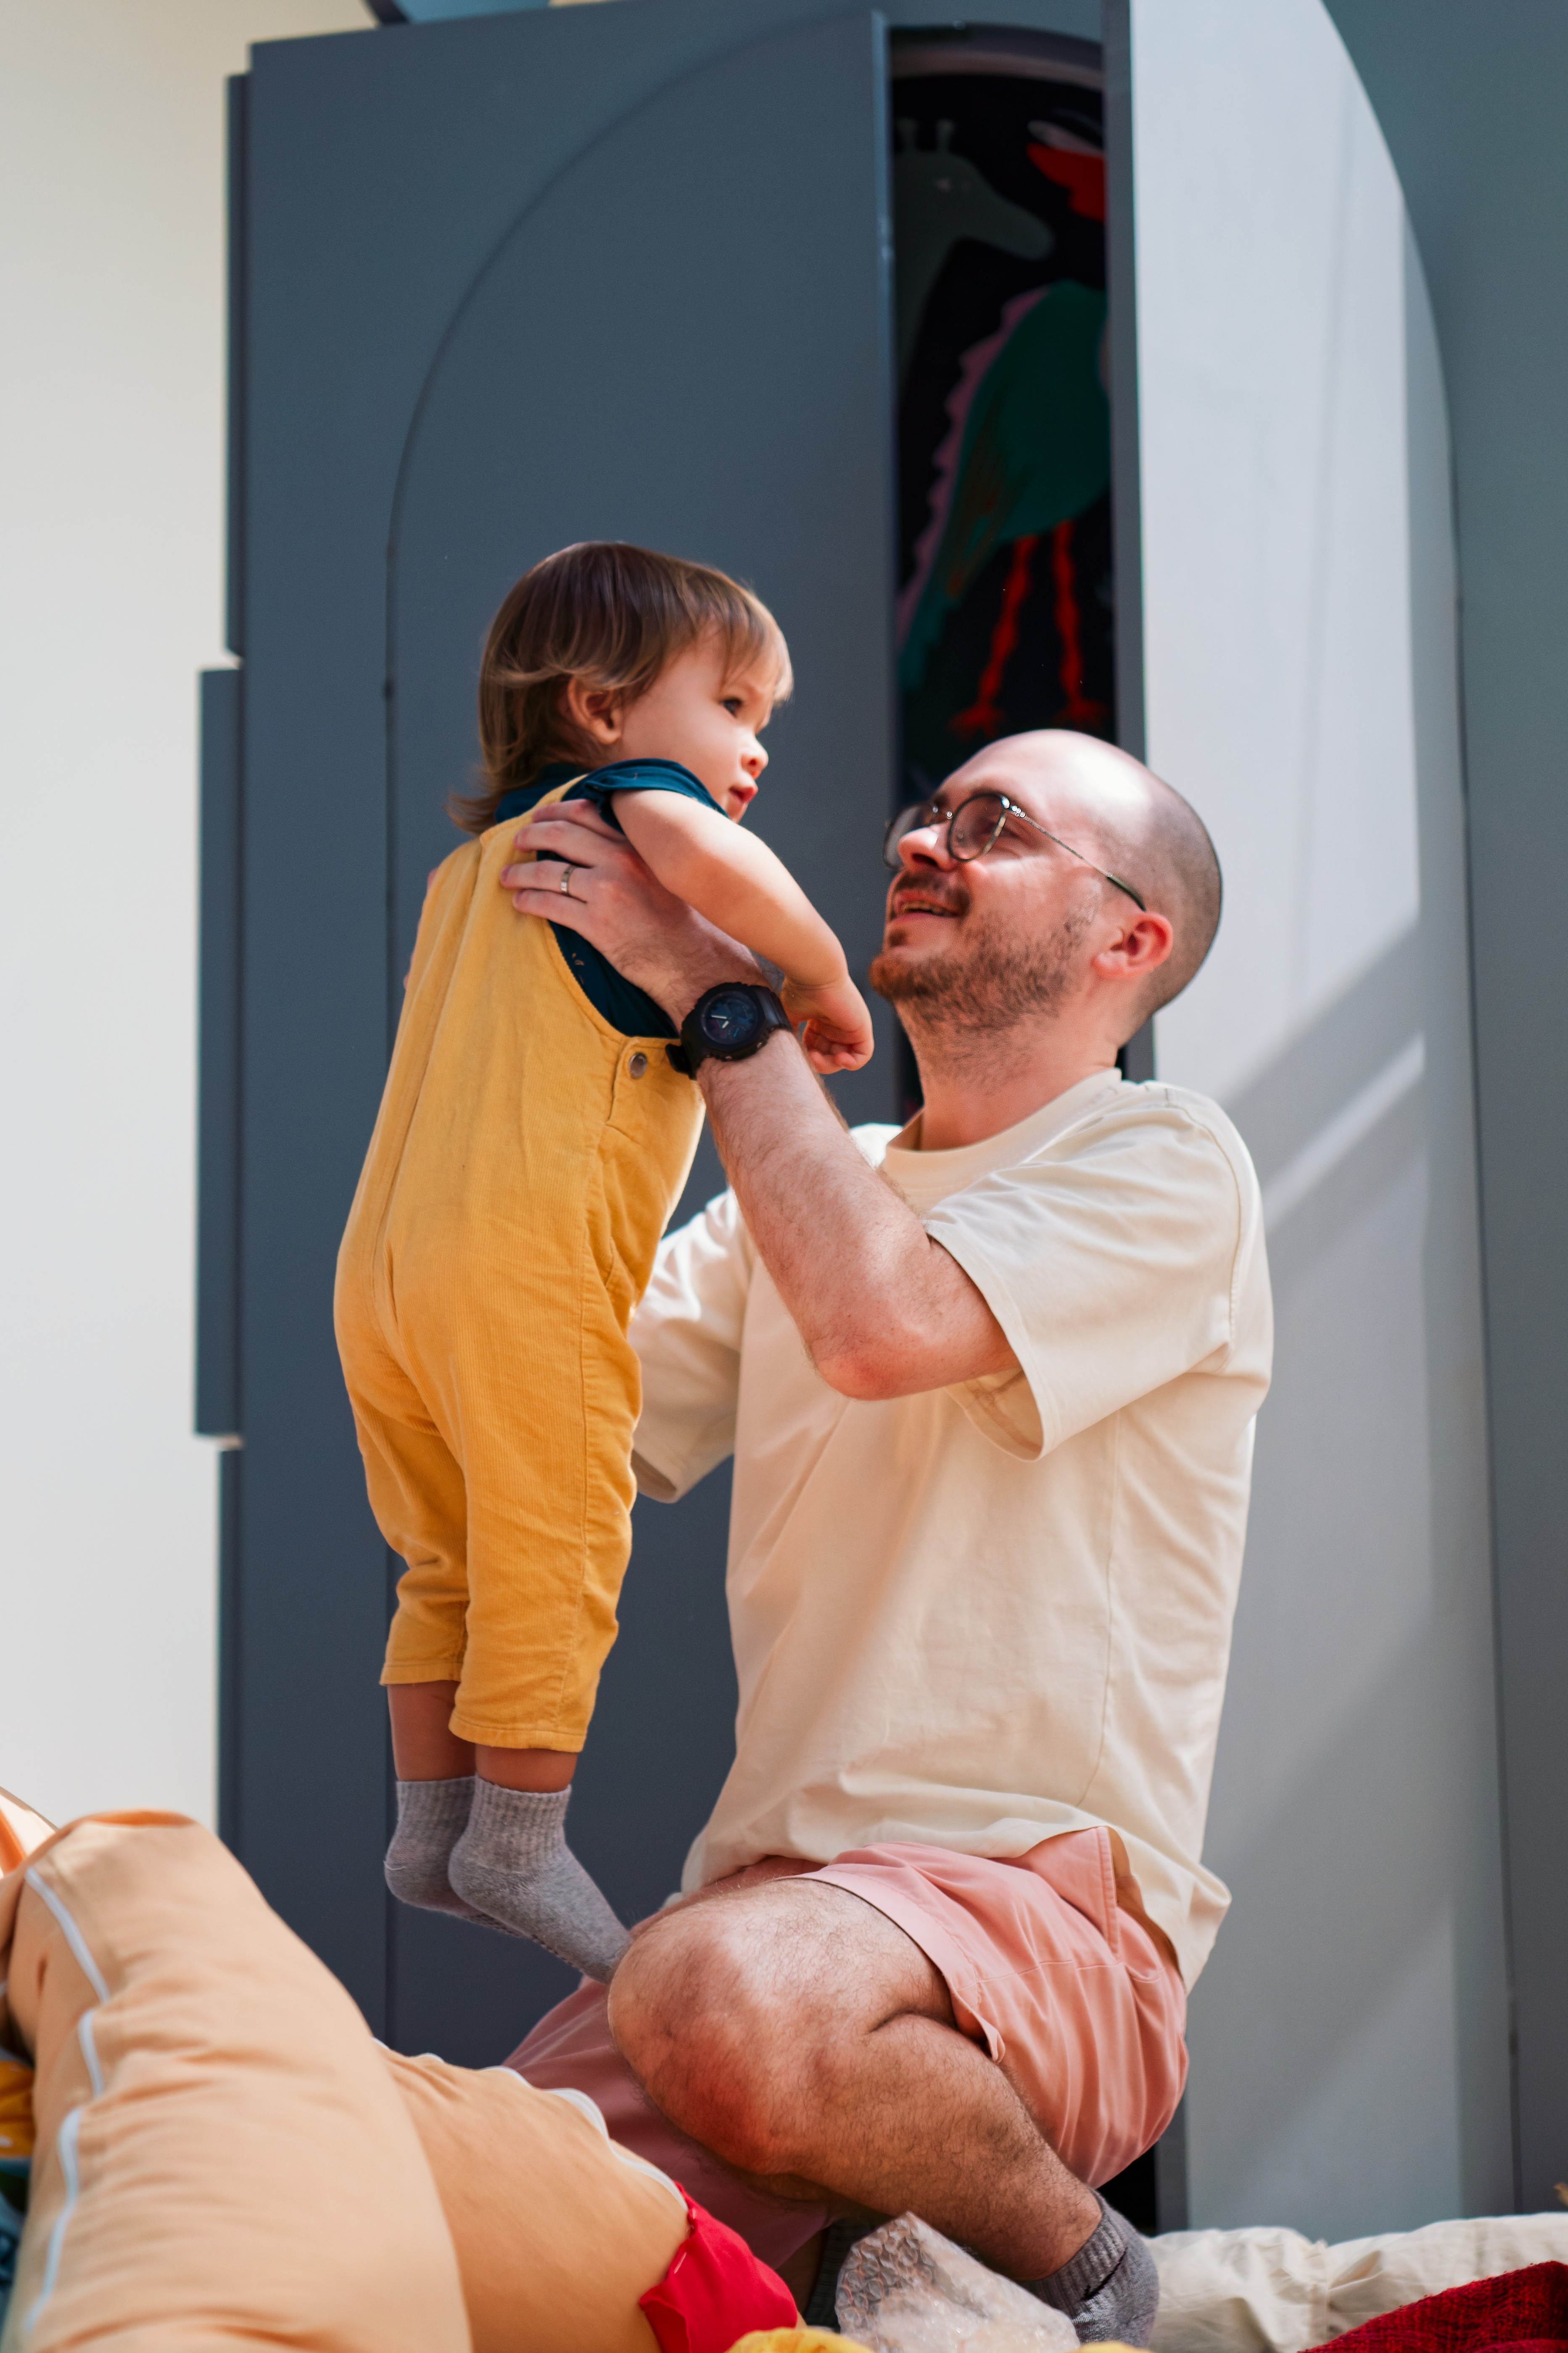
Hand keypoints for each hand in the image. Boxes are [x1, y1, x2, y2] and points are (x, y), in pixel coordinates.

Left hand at [499, 798, 758, 1021]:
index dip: (557, 811)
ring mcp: (607, 891)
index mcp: (638, 845)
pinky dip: (529, 901)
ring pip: (549, 872)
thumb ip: (639, 853)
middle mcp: (621, 861)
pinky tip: (520, 902)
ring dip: (521, 872)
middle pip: (561, 836)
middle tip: (517, 841)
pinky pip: (550, 905)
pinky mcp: (596, 924)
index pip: (588, 812)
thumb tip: (609, 840)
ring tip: (507, 877)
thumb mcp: (667, 872)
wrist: (694, 960)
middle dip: (531, 836)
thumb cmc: (685, 920)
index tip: (540, 817)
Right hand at [780, 973, 874, 1072]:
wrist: (814, 974)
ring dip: (831, 1064)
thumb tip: (785, 1048)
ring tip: (818, 1058)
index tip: (800, 1052)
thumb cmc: (800, 989)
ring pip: (845, 1057)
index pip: (818, 1047)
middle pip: (831, 1055)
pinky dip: (852, 1063)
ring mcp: (850, 1026)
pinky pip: (863, 1054)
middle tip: (810, 1058)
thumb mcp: (790, 1014)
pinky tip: (839, 1059)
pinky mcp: (862, 1028)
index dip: (809, 1055)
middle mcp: (837, 1024)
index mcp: (822, 1020)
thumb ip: (789, 1032)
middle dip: (820, 1062)